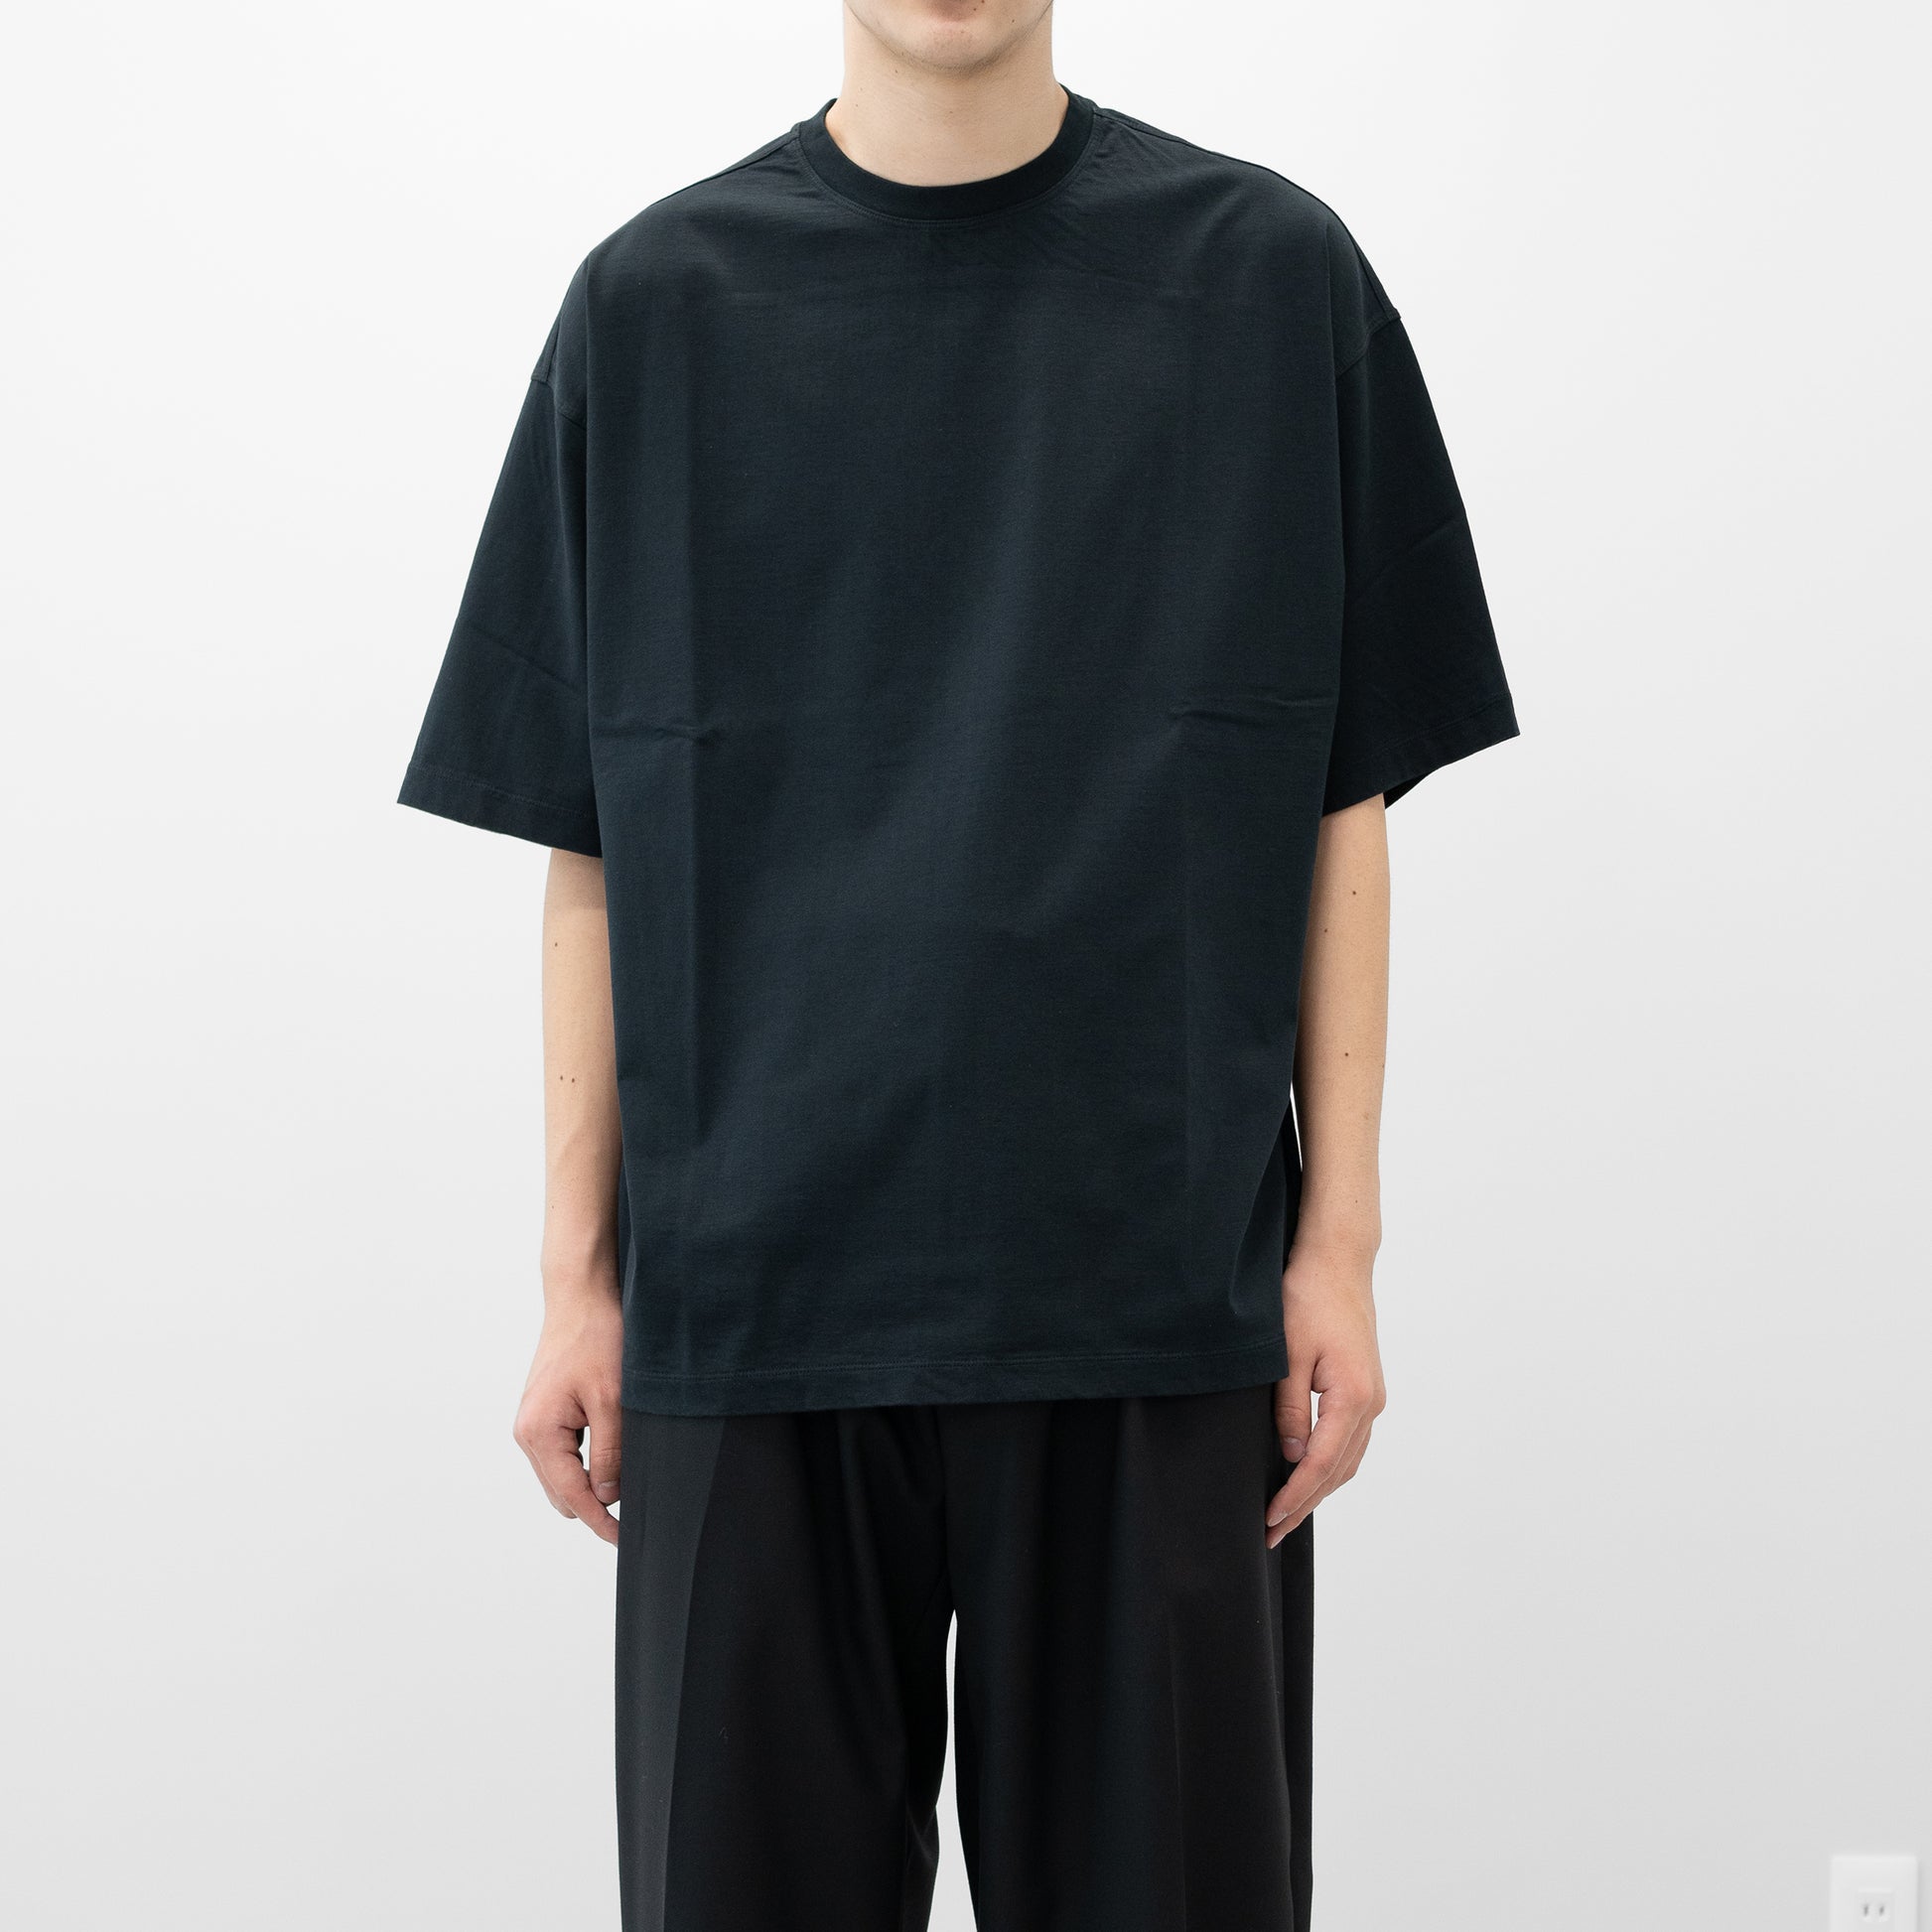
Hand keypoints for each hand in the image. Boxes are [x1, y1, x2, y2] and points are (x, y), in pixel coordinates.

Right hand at [512, 1289, 624, 1545]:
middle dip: (594, 1505)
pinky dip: (584, 1463)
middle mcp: (527, 1433)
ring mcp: (531, 1423)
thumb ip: (611, 1452)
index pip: (572, 1495)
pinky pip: (562, 1455)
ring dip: (590, 1483)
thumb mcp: (614, 1400)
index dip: (600, 1521)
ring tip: (628, 1485)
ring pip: (561, 1476)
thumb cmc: (596, 1340)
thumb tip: (609, 1496)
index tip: (625, 1539)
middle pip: (561, 1493)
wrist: (580, 1297)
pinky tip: (611, 1458)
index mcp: (539, 1433)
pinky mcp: (542, 1413)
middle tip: (635, 1514)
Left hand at [1266, 1237, 1385, 1546]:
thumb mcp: (1287, 1356)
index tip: (1269, 1520)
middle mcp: (1371, 1404)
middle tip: (1271, 1532)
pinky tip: (1308, 1475)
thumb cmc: (1308, 1299)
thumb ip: (1289, 1409)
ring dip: (1319, 1489)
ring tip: (1287, 1514)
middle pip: (1339, 1471)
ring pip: (1348, 1460)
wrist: (1337, 1263)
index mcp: (1353, 1398)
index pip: (1320, 1464)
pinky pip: (1350, 1442)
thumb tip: (1290, 1456)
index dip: (1294, 1497)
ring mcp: (1373, 1397)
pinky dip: (1330, 1466)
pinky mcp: (1366, 1389)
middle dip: (1305, 1504)